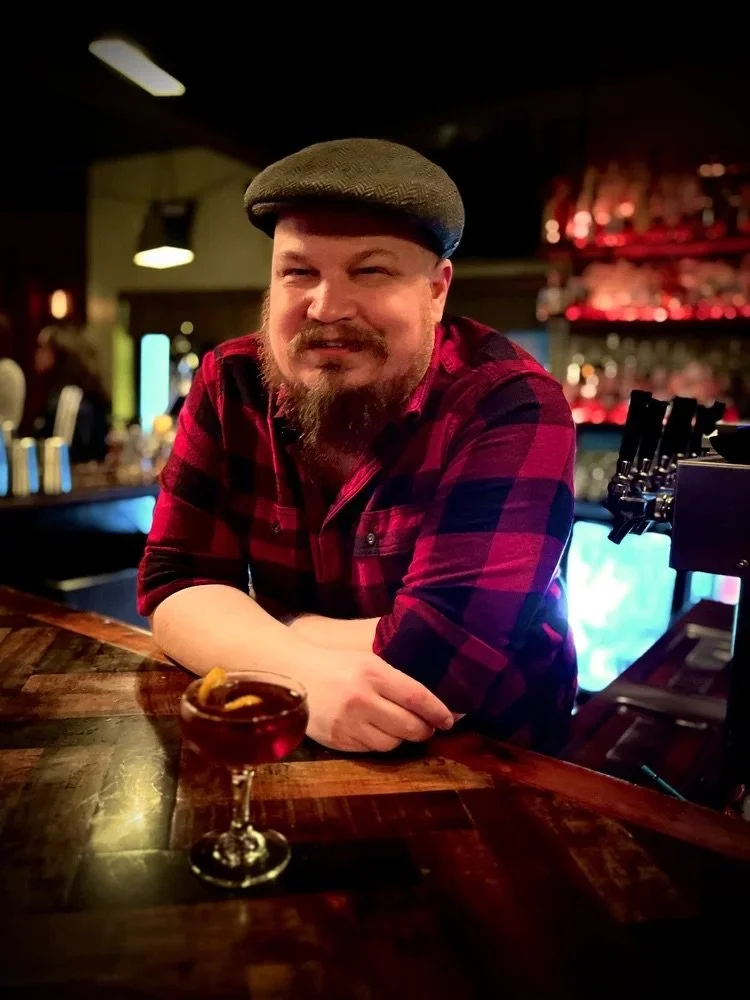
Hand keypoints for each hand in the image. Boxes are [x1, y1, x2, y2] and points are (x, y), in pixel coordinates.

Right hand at [297, 647, 453, 752]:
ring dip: (401, 739)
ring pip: (392, 744)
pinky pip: (370, 749)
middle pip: (409, 726)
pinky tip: (376, 731)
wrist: (294, 673)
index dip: (438, 712)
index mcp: (372, 672)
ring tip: (399, 728)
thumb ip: (396, 681)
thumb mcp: (367, 662)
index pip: (416, 697)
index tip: (450, 720)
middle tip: (428, 728)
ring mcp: (348, 722)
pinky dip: (379, 743)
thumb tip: (433, 705)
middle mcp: (361, 698)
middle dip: (425, 730)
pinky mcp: (337, 740)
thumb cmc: (338, 665)